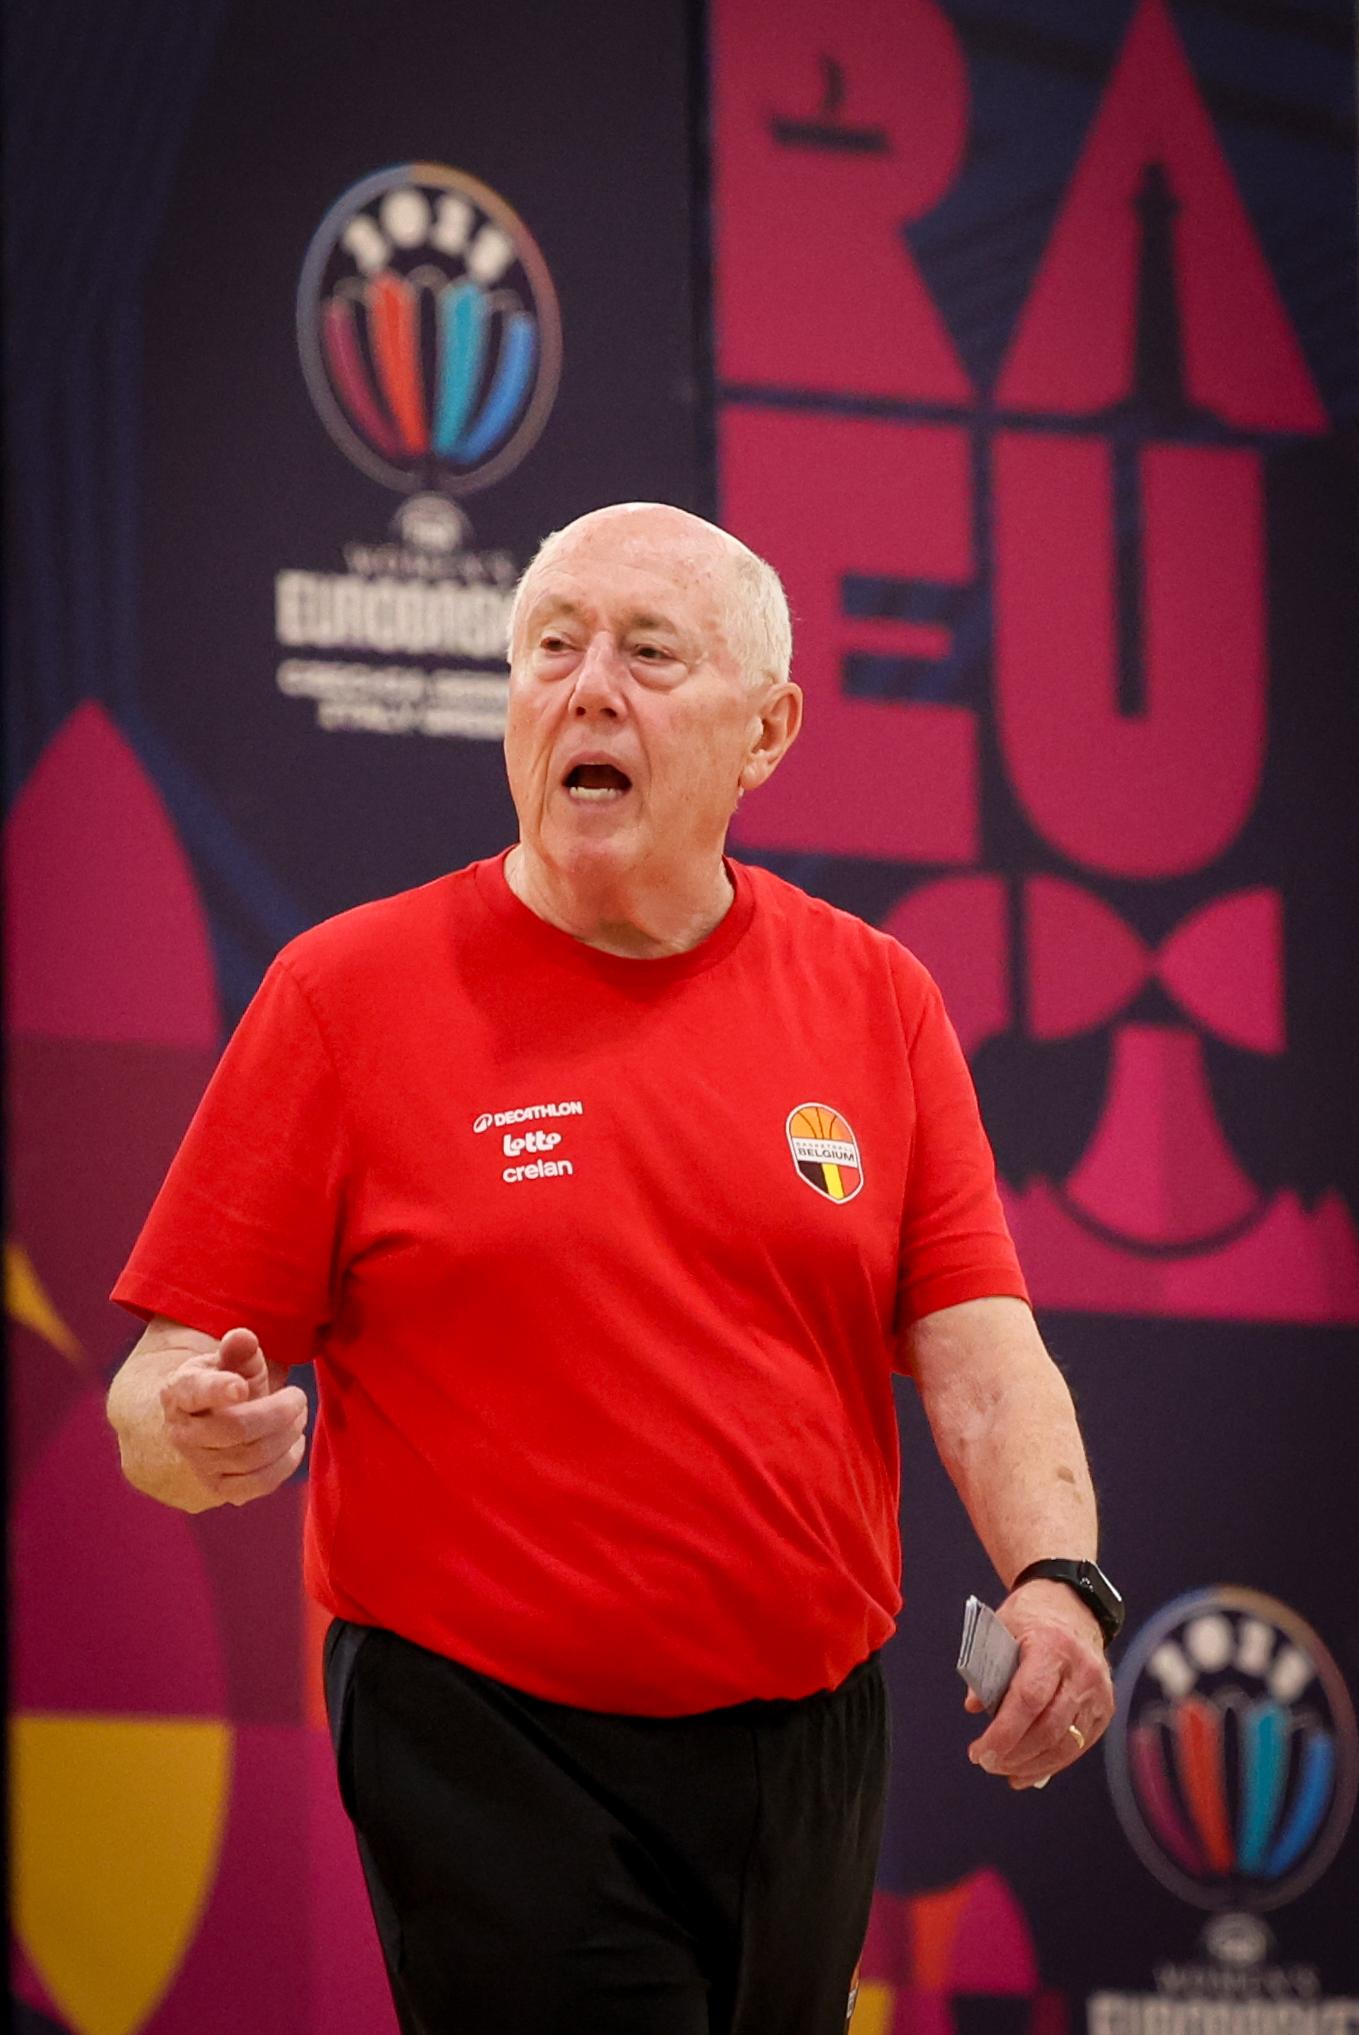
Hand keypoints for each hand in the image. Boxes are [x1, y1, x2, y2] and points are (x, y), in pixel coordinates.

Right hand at [159, 1327, 308, 1506]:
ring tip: (298, 1416)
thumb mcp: (228, 1362)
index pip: (195, 1391)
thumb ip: (239, 1349)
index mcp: (179, 1392)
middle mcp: (181, 1433)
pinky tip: (294, 1443)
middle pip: (235, 1429)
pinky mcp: (218, 1490)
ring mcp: (197, 1465)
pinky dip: (285, 1463)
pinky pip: (258, 1483)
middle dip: (278, 1412)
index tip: (241, 1387)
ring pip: (251, 1457)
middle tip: (298, 1398)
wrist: (200, 1428)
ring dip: (286, 1435)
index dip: (217, 1390)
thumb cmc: (223, 1386)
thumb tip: (243, 1337)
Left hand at [965, 1577, 1114, 1788]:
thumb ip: (986, 1667)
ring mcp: (1098, 1692)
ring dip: (1031, 1765)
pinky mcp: (1104, 1708)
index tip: (980, 1752)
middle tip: (985, 1763)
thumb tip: (973, 1707)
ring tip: (1002, 1771)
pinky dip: (1051, 1763)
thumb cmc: (1030, 1616)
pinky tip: (1026, 1772)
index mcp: (1052, 1645)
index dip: (1004, 1733)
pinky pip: (1078, 1745)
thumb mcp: (1000, 1628)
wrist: (1073, 1604)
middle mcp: (1082, 1670)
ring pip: (1066, 1744)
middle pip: (1049, 1728)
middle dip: (1014, 1754)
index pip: (1029, 1698)